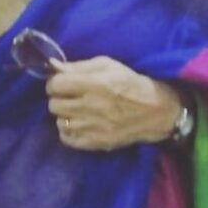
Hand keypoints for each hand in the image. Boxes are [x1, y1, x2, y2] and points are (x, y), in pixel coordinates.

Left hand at [46, 56, 181, 150]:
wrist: (155, 111)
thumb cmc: (129, 83)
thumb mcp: (107, 65)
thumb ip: (78, 66)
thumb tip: (53, 65)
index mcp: (94, 84)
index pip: (55, 85)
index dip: (55, 82)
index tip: (61, 83)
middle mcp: (91, 106)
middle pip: (54, 104)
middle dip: (58, 98)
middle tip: (69, 97)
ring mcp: (93, 127)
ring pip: (59, 122)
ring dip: (64, 115)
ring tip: (76, 110)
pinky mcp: (97, 142)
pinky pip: (67, 139)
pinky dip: (68, 132)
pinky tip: (78, 124)